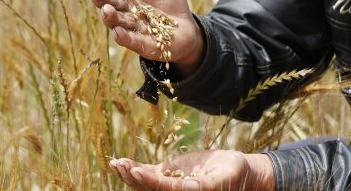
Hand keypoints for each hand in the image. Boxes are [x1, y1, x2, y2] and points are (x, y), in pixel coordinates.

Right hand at [89, 0, 203, 75]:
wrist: (187, 25)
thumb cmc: (170, 1)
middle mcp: (126, 12)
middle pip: (111, 5)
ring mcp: (134, 29)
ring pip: (119, 23)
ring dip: (111, 18)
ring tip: (106, 10)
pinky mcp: (145, 45)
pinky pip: (133, 42)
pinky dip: (125, 38)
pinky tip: (117, 32)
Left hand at [109, 150, 274, 190]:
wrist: (236, 169)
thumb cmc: (234, 172)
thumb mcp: (224, 177)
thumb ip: (206, 184)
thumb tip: (187, 187)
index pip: (165, 189)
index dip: (150, 180)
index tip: (135, 169)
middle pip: (150, 188)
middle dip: (133, 176)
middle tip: (119, 164)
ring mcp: (171, 184)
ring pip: (145, 182)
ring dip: (129, 173)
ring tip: (115, 163)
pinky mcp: (170, 175)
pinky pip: (149, 173)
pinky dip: (135, 167)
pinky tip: (119, 162)